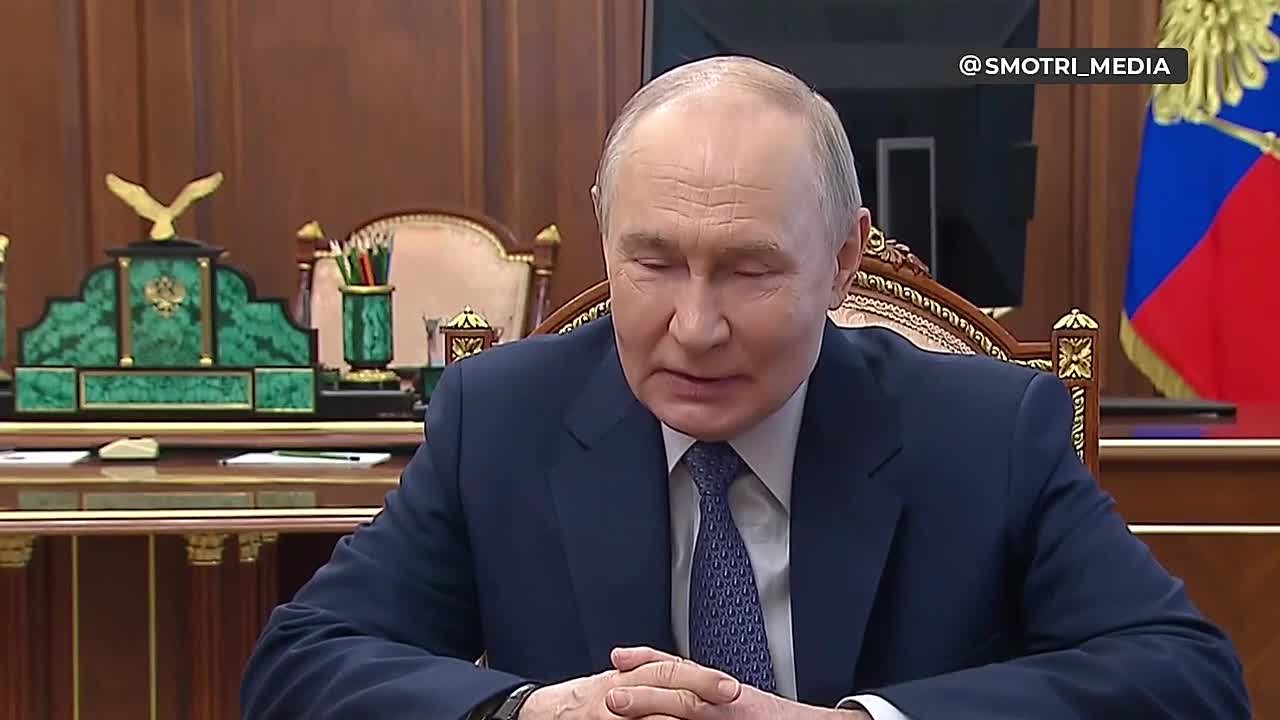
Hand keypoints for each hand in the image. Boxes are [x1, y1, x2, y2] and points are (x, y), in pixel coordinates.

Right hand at [517, 647, 740, 719]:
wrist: (544, 713)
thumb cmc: (587, 700)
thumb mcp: (619, 679)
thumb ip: (647, 671)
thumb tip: (689, 673)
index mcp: (630, 675)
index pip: (671, 670)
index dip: (702, 677)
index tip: (730, 687)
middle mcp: (620, 691)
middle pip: (666, 686)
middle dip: (699, 692)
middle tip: (728, 698)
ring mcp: (611, 714)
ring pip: (654, 713)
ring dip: (678, 716)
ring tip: (706, 718)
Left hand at [607, 648, 869, 719]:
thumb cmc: (774, 717)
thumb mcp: (738, 699)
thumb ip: (709, 693)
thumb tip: (671, 699)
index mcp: (720, 687)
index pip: (680, 667)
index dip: (647, 659)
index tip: (619, 657)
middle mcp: (724, 696)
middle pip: (678, 684)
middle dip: (642, 687)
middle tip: (609, 692)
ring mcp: (730, 711)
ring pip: (687, 706)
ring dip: (652, 705)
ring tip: (619, 706)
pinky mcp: (739, 719)